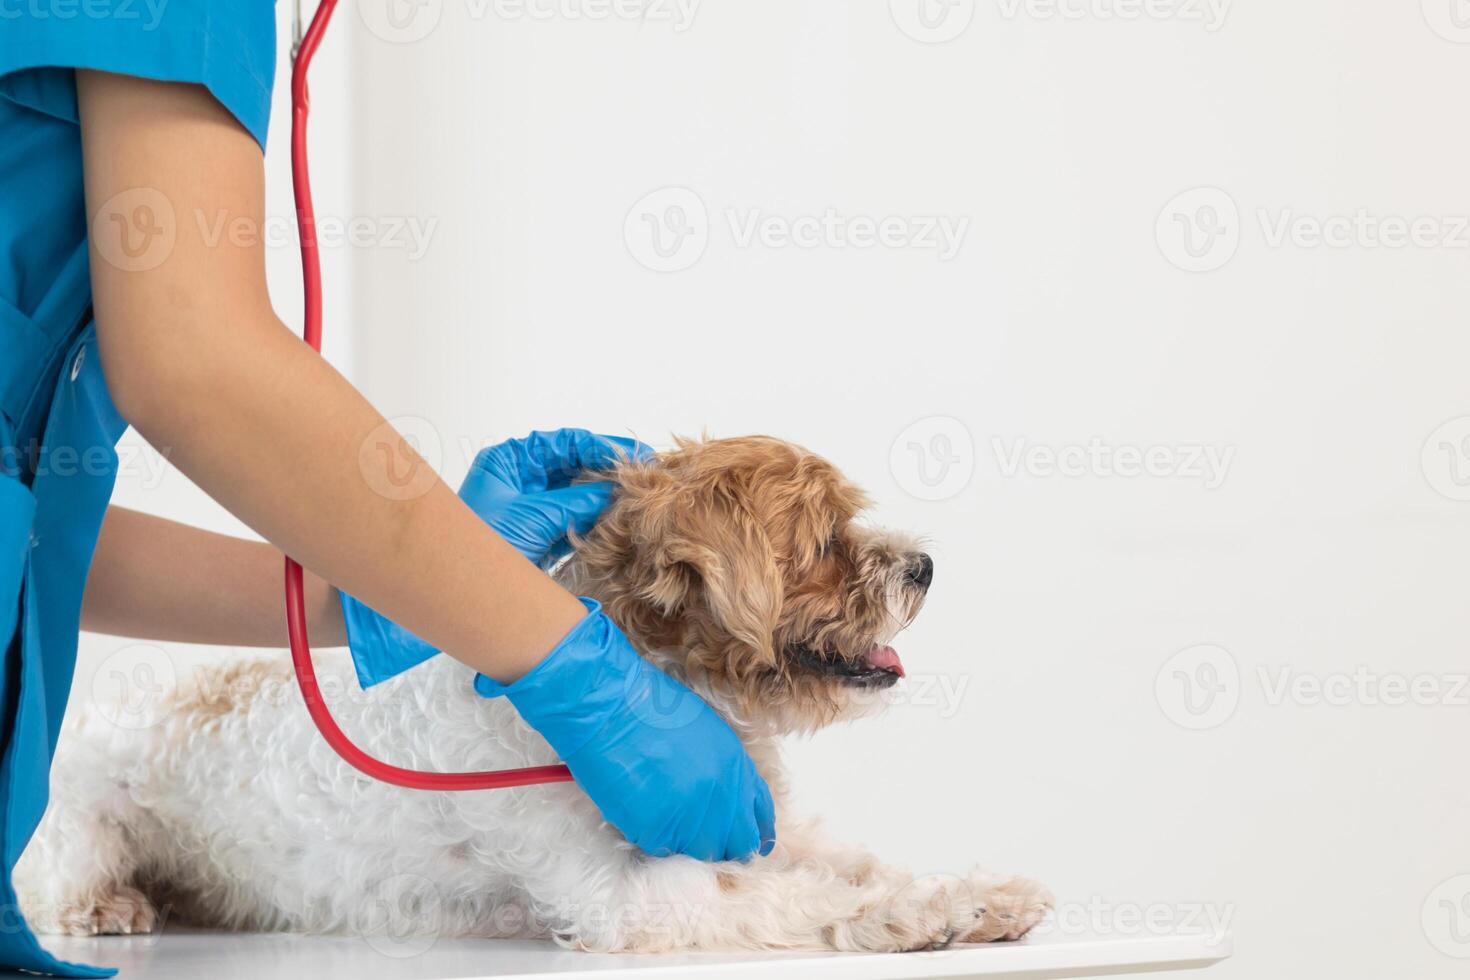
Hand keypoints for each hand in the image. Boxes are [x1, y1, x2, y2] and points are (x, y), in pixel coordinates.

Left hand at [341, 429, 644, 686]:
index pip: (565, 441)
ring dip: (605, 495)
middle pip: (574, 464)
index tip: (638, 453)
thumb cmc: (475, 548)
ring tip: (639, 497)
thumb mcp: (534, 518)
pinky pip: (573, 516)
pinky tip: (618, 519)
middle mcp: (519, 477)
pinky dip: (595, 518)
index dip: (603, 445)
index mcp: (510, 460)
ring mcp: (528, 504)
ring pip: (576, 491)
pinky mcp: (536, 532)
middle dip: (608, 470)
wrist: (446, 594)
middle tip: (647, 476)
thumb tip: (617, 488)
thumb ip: (578, 501)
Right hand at [476, 599, 776, 862]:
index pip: (758, 817)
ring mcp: (690, 817)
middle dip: (724, 845)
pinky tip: (643, 814)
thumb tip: (725, 798)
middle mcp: (721, 797)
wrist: (610, 707)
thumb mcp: (707, 731)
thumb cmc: (650, 708)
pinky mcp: (656, 830)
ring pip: (700, 851)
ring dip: (687, 842)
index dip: (754, 832)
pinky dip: (656, 837)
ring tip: (667, 821)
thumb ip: (724, 769)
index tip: (749, 840)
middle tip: (703, 839)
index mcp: (735, 768)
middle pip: (736, 843)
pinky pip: (663, 848)